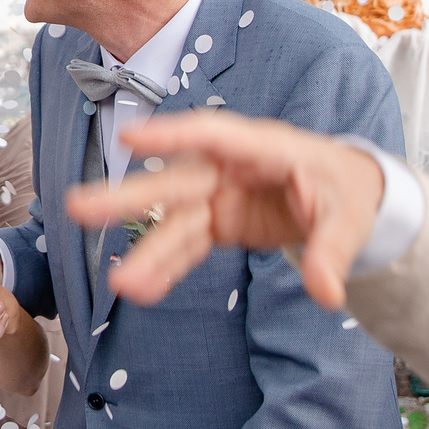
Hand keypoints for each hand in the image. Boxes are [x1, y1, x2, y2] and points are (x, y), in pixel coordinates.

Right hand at [67, 111, 385, 311]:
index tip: (128, 141)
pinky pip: (187, 247)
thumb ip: (333, 252)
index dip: (170, 135)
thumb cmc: (346, 190)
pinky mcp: (218, 223)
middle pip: (175, 181)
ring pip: (173, 223)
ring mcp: (219, 196)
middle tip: (77, 208)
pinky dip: (167, 269)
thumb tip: (327, 294)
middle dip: (128, 196)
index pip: (213, 133)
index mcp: (264, 147)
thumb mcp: (351, 218)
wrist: (345, 196)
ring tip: (119, 282)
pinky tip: (141, 289)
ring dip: (147, 252)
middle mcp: (230, 168)